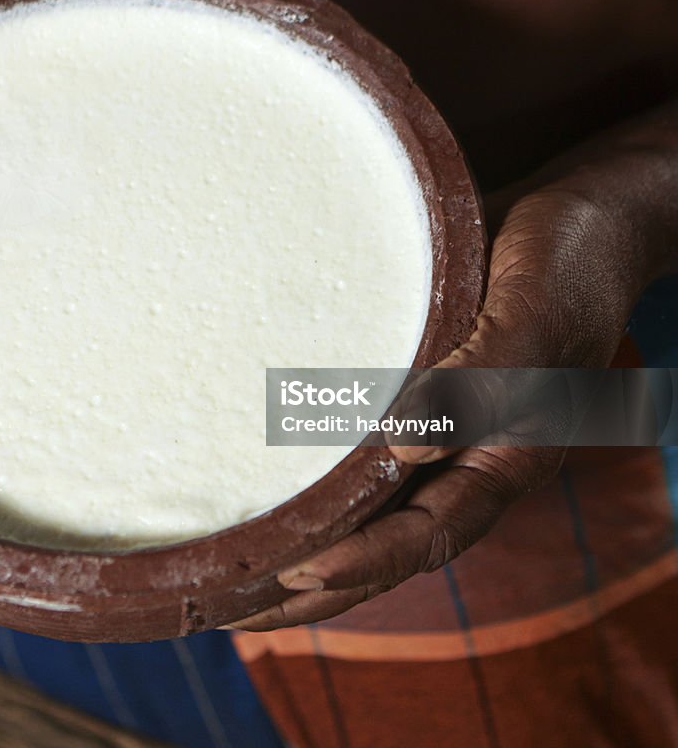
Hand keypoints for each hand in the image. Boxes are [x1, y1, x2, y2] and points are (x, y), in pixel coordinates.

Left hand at [233, 183, 645, 629]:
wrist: (579, 211)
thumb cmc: (568, 264)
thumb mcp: (531, 321)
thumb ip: (479, 389)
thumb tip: (403, 452)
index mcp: (504, 457)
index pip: (427, 535)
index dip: (364, 564)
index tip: (291, 580)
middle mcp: (466, 453)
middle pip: (388, 539)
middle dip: (319, 581)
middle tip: (237, 606)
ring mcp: (439, 422)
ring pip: (370, 496)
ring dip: (311, 531)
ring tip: (240, 557)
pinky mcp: (413, 381)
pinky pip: (360, 434)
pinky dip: (317, 461)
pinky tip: (270, 465)